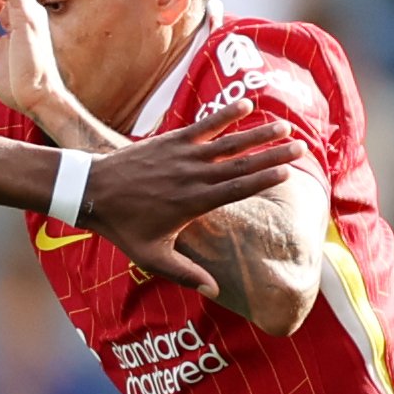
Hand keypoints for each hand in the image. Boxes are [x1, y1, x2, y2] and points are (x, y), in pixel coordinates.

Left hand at [83, 106, 303, 294]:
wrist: (92, 191)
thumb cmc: (122, 226)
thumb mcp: (151, 256)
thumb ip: (184, 273)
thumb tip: (214, 290)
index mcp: (194, 203)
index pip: (238, 190)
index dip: (265, 180)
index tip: (288, 174)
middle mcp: (194, 177)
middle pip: (242, 164)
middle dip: (274, 154)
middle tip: (301, 147)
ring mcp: (184, 155)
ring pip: (229, 142)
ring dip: (258, 133)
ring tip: (284, 126)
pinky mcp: (172, 140)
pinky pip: (204, 125)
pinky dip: (225, 114)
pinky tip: (247, 103)